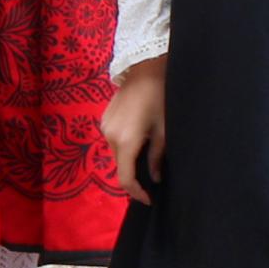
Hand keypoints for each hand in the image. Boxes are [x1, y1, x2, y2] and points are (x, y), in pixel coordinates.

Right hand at [102, 60, 168, 201]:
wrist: (145, 68)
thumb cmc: (160, 98)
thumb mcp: (164, 130)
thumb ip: (157, 157)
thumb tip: (154, 178)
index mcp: (126, 142)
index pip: (126, 178)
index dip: (136, 193)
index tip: (149, 199)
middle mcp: (109, 137)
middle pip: (120, 166)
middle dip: (134, 176)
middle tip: (151, 180)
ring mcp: (104, 127)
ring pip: (116, 154)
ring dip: (129, 159)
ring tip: (147, 156)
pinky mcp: (104, 119)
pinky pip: (113, 140)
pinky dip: (124, 146)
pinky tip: (138, 139)